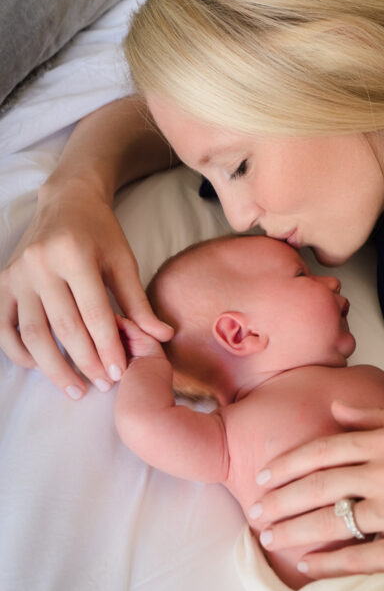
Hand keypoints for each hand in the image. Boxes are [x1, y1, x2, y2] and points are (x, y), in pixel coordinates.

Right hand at [0, 178, 172, 397]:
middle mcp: (41, 265)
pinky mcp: (3, 282)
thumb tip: (162, 337)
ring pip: (33, 333)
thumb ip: (138, 301)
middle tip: (103, 385)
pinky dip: (19, 352)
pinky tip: (40, 367)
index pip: (93, 313)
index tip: (119, 373)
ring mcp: (18, 274)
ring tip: (76, 388)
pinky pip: (4, 326)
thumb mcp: (124, 260)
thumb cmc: (100, 232)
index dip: (107, 347)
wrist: (66, 202)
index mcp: (74, 255)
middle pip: (63, 327)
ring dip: (53, 367)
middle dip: (85, 362)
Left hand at [251, 402, 383, 580]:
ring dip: (295, 531)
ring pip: (333, 522)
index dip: (291, 464)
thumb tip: (339, 410)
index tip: (267, 475)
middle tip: (257, 511)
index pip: (327, 449)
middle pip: (321, 486)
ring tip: (271, 538)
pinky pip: (361, 558)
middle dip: (281, 500)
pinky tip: (307, 565)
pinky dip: (329, 563)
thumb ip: (381, 417)